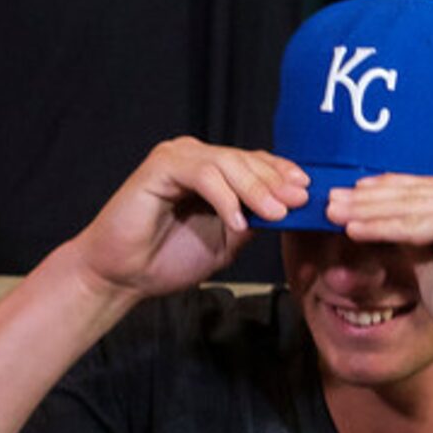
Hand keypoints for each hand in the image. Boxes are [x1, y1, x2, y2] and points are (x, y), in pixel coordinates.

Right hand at [69, 138, 308, 300]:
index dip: (282, 174)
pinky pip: (202, 174)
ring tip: (275, 213)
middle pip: (245, 160)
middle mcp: (195, 158)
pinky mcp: (160, 167)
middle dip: (275, 181)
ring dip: (255, 188)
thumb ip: (251, 221)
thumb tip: (288, 208)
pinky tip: (236, 221)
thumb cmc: (168, 258)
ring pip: (227, 163)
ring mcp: (177, 158)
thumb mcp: (226, 241)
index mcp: (212, 172)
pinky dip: (223, 197)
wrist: (124, 275)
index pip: (254, 163)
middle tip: (298, 202)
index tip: (308, 193)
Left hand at [327, 175, 432, 361]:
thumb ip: (418, 240)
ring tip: (333, 212)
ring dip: (366, 210)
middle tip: (332, 199)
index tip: (356, 191)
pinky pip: (414, 225)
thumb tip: (380, 222)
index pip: (432, 190)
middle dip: (370, 197)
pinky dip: (379, 227)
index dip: (391, 189)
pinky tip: (352, 229)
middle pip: (419, 194)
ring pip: (412, 207)